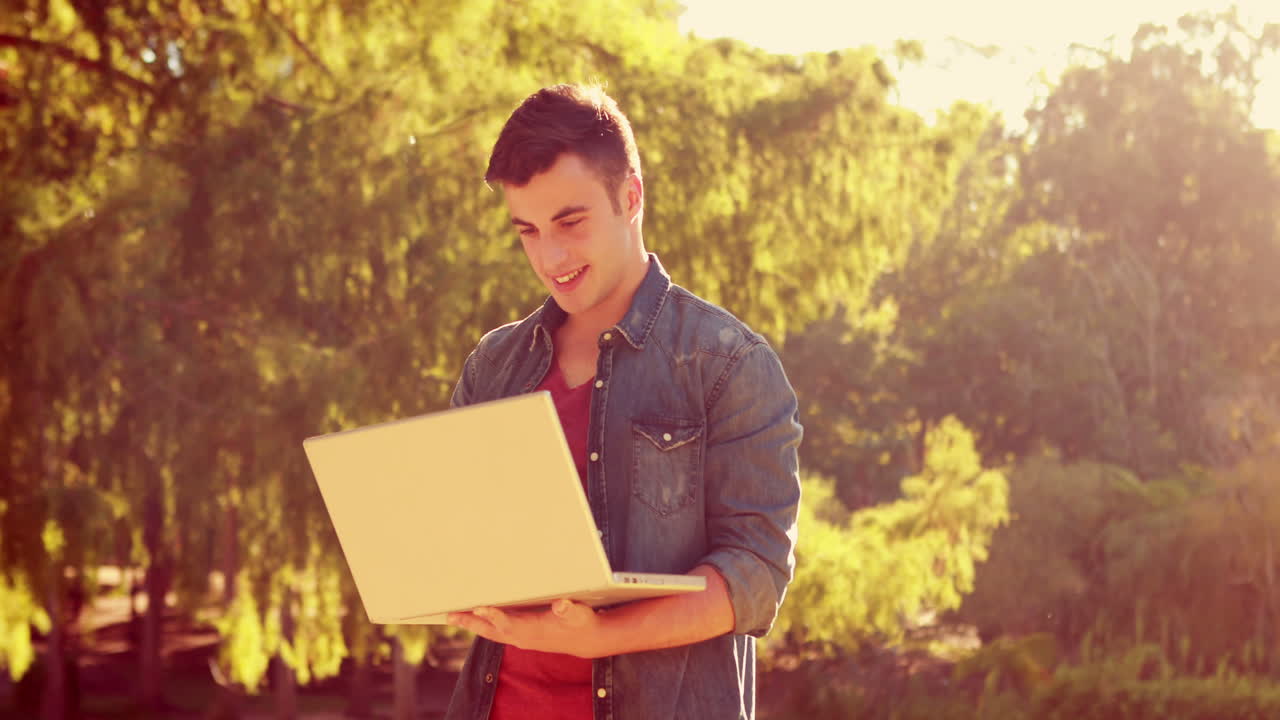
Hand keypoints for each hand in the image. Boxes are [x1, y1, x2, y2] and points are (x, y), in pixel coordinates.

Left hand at [446, 599, 604, 657]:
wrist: (585, 639)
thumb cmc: (581, 623)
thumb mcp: (580, 613)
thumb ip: (570, 610)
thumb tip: (562, 605)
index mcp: (534, 630)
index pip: (510, 625)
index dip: (494, 617)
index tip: (479, 608)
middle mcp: (523, 637)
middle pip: (491, 631)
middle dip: (471, 623)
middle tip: (450, 614)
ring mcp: (520, 638)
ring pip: (491, 632)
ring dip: (472, 625)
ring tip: (453, 616)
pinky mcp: (521, 635)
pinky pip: (496, 631)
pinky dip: (482, 624)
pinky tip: (473, 617)